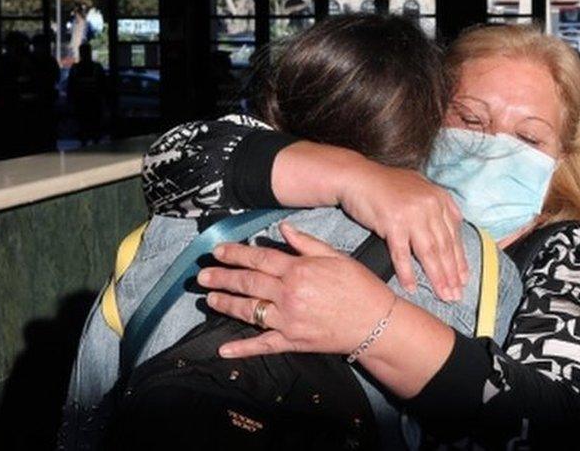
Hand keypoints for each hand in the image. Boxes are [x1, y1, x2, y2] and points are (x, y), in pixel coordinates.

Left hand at [199, 222, 397, 357]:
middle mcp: (289, 294)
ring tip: (210, 299)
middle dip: (222, 278)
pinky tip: (223, 349)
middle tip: (202, 275)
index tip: (218, 251)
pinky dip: (242, 349)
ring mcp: (288, 320)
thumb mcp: (337, 257)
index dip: (236, 254)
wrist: (376, 323)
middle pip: (248, 283)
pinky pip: (263, 345)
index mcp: (299, 270)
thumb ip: (307, 243)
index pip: (259, 259)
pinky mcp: (292, 341)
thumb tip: (283, 229)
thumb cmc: (361, 288)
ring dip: (226, 304)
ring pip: (249, 310)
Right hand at [337, 157, 466, 300]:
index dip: (460, 259)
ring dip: (437, 277)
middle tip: (456, 295)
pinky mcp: (393, 223)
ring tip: (442, 295)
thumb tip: (452, 226)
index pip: (454, 234)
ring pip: (429, 252)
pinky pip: (402, 254)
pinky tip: (411, 287)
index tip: (463, 279)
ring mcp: (412, 214)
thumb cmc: (385, 185)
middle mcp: (430, 205)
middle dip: (452, 274)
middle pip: (444, 246)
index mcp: (439, 197)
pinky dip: (407, 273)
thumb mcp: (418, 187)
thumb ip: (436, 205)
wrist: (357, 177)